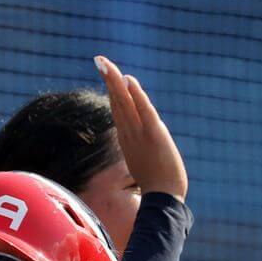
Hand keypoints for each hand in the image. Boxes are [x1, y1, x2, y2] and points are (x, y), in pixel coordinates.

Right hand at [94, 55, 186, 199]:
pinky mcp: (154, 135)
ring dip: (115, 82)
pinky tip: (128, 80)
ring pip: (125, 103)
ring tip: (106, 64)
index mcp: (128, 139)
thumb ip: (142, 153)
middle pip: (117, 102)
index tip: (105, 71)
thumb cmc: (157, 187)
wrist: (163, 200)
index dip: (112, 90)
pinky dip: (135, 95)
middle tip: (99, 59)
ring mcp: (140, 134)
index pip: (118, 109)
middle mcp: (130, 134)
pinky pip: (143, 111)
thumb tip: (141, 150)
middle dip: (108, 79)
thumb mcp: (145, 165)